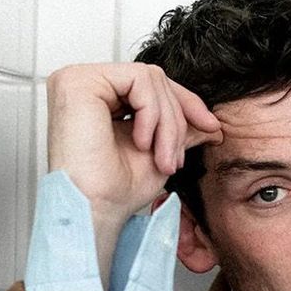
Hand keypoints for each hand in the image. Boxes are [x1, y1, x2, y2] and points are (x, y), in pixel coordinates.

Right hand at [45, 63, 220, 279]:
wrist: (95, 211)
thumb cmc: (115, 192)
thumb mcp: (159, 153)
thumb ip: (179, 131)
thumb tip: (210, 123)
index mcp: (98, 98)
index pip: (150, 85)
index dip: (186, 104)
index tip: (212, 127)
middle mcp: (85, 84)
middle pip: (153, 80)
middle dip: (176, 121)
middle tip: (176, 159)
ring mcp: (78, 79)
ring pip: (150, 79)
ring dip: (167, 123)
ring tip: (162, 159)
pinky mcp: (78, 81)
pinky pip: (138, 79)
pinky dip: (152, 113)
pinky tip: (142, 144)